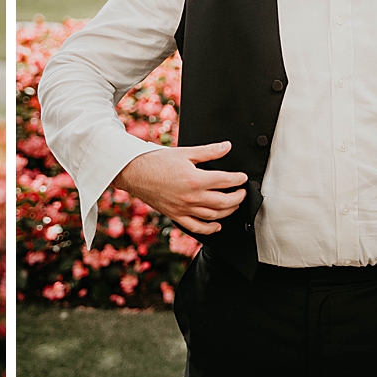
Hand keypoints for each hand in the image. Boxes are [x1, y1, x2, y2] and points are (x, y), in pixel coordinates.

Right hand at [112, 142, 245, 233]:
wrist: (134, 172)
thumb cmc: (156, 161)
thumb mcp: (185, 152)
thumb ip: (209, 151)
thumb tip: (226, 147)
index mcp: (195, 179)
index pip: (226, 181)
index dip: (238, 179)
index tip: (242, 178)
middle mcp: (191, 197)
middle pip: (224, 202)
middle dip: (238, 198)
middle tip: (242, 192)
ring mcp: (184, 209)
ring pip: (214, 216)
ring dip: (228, 211)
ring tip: (234, 205)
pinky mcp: (176, 215)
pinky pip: (197, 227)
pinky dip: (210, 229)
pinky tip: (217, 225)